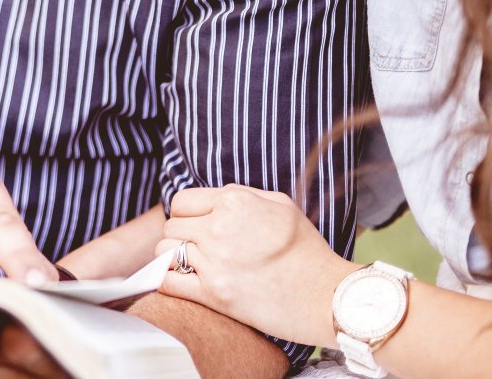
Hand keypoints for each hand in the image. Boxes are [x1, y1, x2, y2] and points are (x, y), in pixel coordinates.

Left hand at [155, 184, 354, 347]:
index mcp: (233, 202)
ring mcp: (214, 262)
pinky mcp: (213, 294)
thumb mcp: (280, 205)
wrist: (326, 296)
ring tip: (193, 265)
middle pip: (170, 226)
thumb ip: (242, 195)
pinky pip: (167, 282)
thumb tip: (215, 198)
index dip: (187, 213)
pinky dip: (167, 281)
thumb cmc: (307, 250)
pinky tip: (182, 281)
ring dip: (174, 258)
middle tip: (198, 248)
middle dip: (181, 236)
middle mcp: (218, 228)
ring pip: (165, 252)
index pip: (181, 201)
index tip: (197, 225)